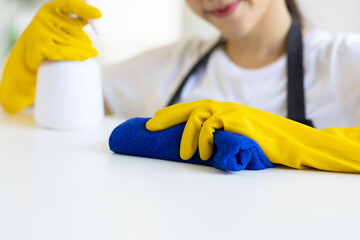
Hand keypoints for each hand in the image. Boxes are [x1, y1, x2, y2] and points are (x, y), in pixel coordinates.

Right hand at [0, 0, 100, 112]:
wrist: (27, 57)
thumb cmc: (49, 39)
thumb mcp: (61, 25)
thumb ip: (77, 19)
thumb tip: (97, 15)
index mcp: (52, 9)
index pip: (70, 5)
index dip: (85, 9)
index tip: (98, 15)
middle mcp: (45, 18)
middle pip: (76, 31)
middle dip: (87, 43)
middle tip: (92, 51)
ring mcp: (41, 32)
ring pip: (73, 43)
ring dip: (85, 51)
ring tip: (90, 55)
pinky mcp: (40, 47)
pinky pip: (64, 52)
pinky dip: (76, 55)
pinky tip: (84, 57)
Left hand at [146, 99, 359, 171]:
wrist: (291, 143)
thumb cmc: (263, 144)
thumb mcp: (236, 138)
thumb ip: (218, 137)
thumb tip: (196, 148)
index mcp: (223, 111)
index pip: (193, 109)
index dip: (172, 114)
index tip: (155, 120)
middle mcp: (225, 107)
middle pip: (190, 107)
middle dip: (167, 117)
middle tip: (150, 126)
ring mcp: (232, 112)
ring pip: (199, 115)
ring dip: (188, 135)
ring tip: (185, 154)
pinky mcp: (239, 119)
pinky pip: (212, 125)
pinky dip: (204, 139)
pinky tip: (203, 153)